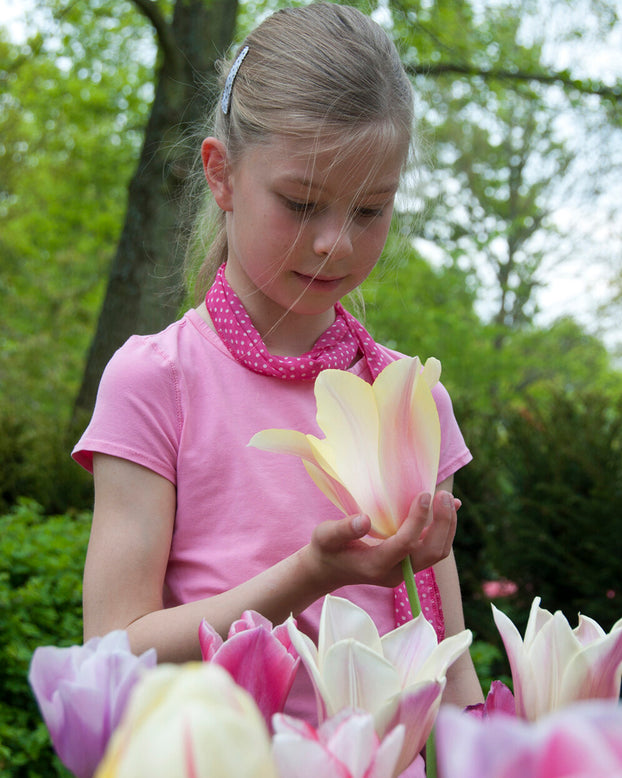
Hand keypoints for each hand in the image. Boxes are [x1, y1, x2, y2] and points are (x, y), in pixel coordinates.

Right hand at [304, 490, 457, 591]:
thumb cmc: (326, 550)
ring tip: (449, 498)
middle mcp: (396, 571)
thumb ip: (343, 529)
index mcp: (376, 565)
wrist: (328, 570)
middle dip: (443, 524)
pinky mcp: (408, 563)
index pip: (405, 543)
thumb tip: (364, 519)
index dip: (418, 519)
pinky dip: (444, 528)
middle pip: (432, 552)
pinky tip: (450, 507)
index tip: (424, 494)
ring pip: (437, 552)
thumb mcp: (325, 537)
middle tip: (445, 495)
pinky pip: (433, 548)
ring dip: (447, 526)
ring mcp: (404, 569)